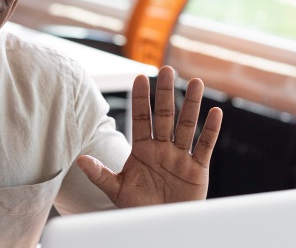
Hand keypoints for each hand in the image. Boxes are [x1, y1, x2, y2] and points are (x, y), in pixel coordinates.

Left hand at [77, 66, 222, 207]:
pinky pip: (205, 146)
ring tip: (196, 82)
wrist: (160, 226)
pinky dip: (211, 130)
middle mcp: (162, 149)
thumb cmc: (138, 208)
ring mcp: (180, 157)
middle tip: (167, 69)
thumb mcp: (117, 191)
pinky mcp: (197, 169)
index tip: (139, 77)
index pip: (141, 119)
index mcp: (142, 150)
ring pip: (187, 125)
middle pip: (165, 116)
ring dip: (192, 104)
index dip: (141, 99)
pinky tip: (215, 112)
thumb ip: (100, 175)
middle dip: (165, 93)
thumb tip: (80, 160)